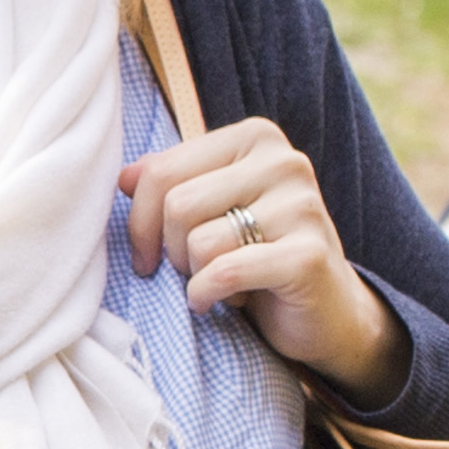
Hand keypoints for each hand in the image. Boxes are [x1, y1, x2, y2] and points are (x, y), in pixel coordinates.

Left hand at [123, 118, 399, 400]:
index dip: (140, 222)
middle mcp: (284, 161)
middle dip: (170, 251)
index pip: (161, 171)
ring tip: (223, 281)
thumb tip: (122, 178)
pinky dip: (210, 295)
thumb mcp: (209, 211)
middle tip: (192, 270)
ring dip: (196, 276)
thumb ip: (170, 184)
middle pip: (177, 205)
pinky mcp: (308, 255)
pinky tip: (228, 301)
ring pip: (200, 242)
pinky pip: (225, 272)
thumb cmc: (256, 255)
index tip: (147, 254)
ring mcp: (302, 206)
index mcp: (255, 137)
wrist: (326, 311)